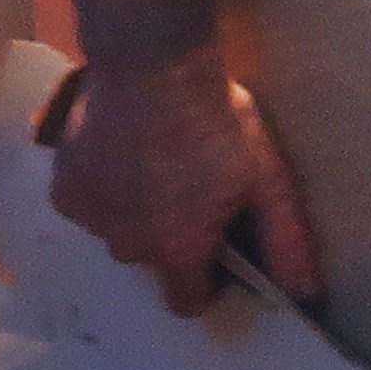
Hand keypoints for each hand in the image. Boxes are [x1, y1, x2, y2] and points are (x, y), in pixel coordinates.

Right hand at [51, 44, 321, 316]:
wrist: (152, 67)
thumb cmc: (216, 122)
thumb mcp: (266, 179)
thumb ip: (285, 240)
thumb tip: (306, 291)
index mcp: (176, 251)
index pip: (187, 301)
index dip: (206, 281)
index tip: (216, 247)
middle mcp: (127, 246)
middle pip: (153, 260)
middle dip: (170, 235)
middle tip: (189, 185)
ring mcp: (90, 219)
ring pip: (118, 230)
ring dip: (135, 209)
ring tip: (157, 161)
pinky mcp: (64, 190)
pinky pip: (89, 203)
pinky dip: (104, 187)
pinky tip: (124, 151)